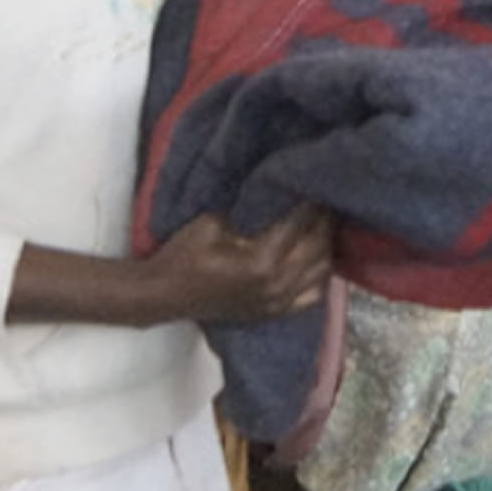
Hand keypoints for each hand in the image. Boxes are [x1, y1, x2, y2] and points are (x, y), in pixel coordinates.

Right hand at [146, 205, 333, 324]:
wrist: (165, 294)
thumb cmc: (185, 254)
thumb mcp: (214, 221)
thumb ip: (250, 208)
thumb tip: (277, 187)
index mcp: (261, 262)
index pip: (300, 223)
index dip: (310, 199)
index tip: (314, 178)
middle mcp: (277, 285)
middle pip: (318, 246)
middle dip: (324, 218)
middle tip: (325, 194)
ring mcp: (278, 303)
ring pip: (321, 270)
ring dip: (326, 243)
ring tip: (323, 219)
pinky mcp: (275, 312)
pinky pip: (313, 294)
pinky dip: (320, 273)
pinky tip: (318, 254)